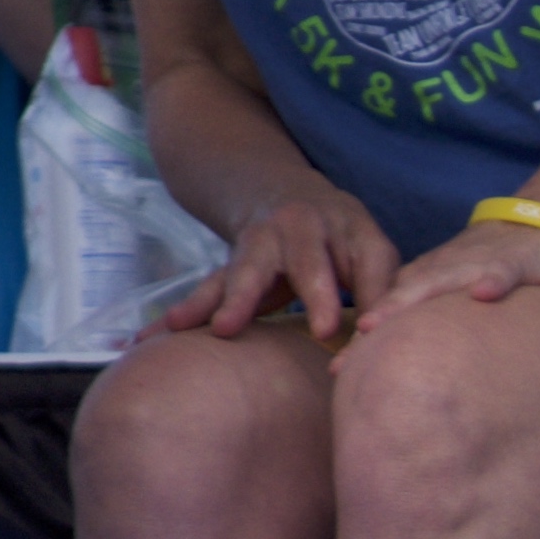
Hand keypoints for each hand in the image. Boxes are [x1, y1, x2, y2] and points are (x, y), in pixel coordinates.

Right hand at [163, 187, 398, 341]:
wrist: (277, 191)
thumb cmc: (339, 239)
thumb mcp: (369, 254)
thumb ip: (380, 293)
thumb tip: (385, 347)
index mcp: (349, 226)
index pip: (371, 267)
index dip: (377, 298)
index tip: (390, 334)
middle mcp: (302, 229)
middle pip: (309, 260)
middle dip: (317, 293)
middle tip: (323, 328)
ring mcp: (261, 244)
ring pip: (247, 272)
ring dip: (236, 301)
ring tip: (222, 329)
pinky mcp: (232, 266)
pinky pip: (208, 290)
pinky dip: (183, 314)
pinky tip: (149, 338)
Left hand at [341, 216, 539, 351]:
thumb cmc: (491, 266)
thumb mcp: (457, 293)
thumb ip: (433, 320)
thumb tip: (407, 366)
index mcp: (429, 278)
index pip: (389, 308)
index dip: (364, 338)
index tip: (337, 370)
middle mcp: (444, 270)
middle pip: (402, 297)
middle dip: (371, 324)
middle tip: (343, 358)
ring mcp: (477, 264)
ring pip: (439, 281)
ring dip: (409, 299)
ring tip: (378, 321)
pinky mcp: (514, 262)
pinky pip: (501, 271)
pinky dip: (492, 280)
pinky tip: (483, 293)